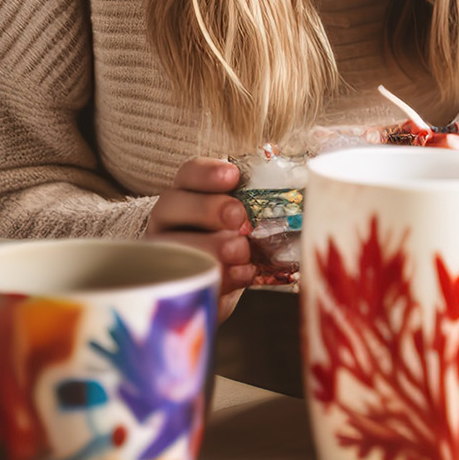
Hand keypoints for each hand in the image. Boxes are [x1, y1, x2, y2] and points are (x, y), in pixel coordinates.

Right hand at [146, 157, 253, 320]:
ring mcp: (164, 254)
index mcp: (188, 193)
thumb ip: (259, 199)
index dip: (207, 172)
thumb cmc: (239, 237)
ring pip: (174, 245)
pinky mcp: (174, 287)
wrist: (221, 282)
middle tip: (240, 219)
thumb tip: (294, 181)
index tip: (233, 176)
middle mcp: (169, 221)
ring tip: (242, 252)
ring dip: (211, 247)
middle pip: (171, 204)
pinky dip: (218, 277)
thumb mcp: (248, 214)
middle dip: (209, 209)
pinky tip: (242, 274)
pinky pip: (188, 280)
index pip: (188, 173)